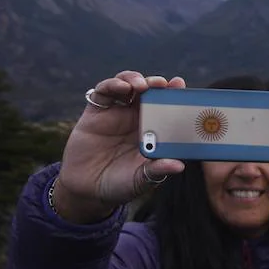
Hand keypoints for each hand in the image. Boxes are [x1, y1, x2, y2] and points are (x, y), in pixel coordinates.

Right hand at [53, 71, 185, 222]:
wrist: (88, 190)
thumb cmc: (120, 184)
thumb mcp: (142, 179)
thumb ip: (157, 170)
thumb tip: (179, 165)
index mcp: (154, 131)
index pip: (167, 108)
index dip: (174, 95)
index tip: (180, 86)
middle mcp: (137, 118)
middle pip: (150, 92)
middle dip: (158, 84)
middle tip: (164, 84)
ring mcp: (117, 113)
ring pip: (128, 86)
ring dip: (136, 79)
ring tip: (142, 85)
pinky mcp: (96, 112)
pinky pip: (104, 91)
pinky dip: (113, 84)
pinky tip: (121, 87)